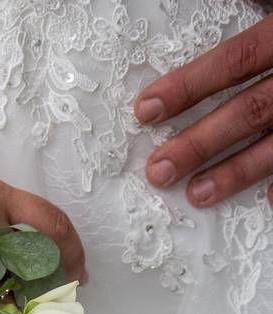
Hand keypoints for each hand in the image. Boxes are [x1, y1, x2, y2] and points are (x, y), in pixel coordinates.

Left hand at [135, 16, 272, 206]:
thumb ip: (263, 4)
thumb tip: (227, 5)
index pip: (238, 59)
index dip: (190, 85)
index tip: (145, 110)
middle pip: (252, 109)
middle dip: (201, 143)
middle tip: (158, 170)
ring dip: (239, 172)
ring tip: (196, 194)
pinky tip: (270, 201)